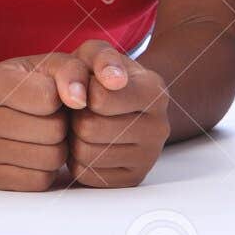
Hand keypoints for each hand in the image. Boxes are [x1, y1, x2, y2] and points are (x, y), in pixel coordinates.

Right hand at [0, 52, 90, 191]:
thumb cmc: (27, 85)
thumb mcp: (48, 66)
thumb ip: (71, 71)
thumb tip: (80, 99)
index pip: (48, 97)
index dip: (60, 97)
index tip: (52, 95)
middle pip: (52, 131)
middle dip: (61, 124)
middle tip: (49, 118)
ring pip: (50, 160)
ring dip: (58, 148)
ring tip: (44, 135)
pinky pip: (40, 182)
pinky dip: (46, 170)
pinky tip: (35, 153)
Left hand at [66, 40, 169, 188]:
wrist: (117, 104)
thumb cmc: (100, 77)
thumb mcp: (96, 54)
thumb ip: (99, 57)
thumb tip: (112, 80)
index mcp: (155, 92)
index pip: (99, 99)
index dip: (82, 91)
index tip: (87, 87)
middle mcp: (160, 127)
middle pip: (89, 129)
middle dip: (76, 117)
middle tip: (83, 110)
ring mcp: (149, 158)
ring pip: (86, 154)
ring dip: (74, 139)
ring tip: (84, 125)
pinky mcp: (132, 180)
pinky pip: (86, 175)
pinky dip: (78, 160)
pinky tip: (88, 144)